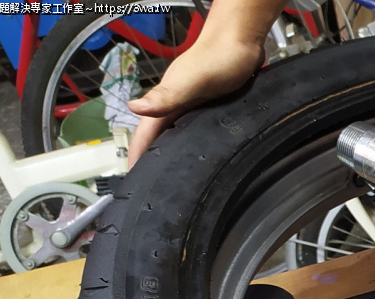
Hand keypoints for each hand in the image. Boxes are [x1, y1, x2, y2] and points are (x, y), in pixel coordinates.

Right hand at [127, 34, 264, 164]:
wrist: (243, 40)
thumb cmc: (219, 57)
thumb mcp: (191, 81)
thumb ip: (166, 96)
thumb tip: (134, 108)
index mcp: (166, 100)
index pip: (145, 132)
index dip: (137, 154)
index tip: (131, 176)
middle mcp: (177, 103)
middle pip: (159, 135)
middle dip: (152, 157)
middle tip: (152, 181)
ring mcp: (194, 103)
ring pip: (178, 132)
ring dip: (173, 150)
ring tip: (174, 173)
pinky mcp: (212, 104)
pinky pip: (197, 126)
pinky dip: (194, 140)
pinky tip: (201, 149)